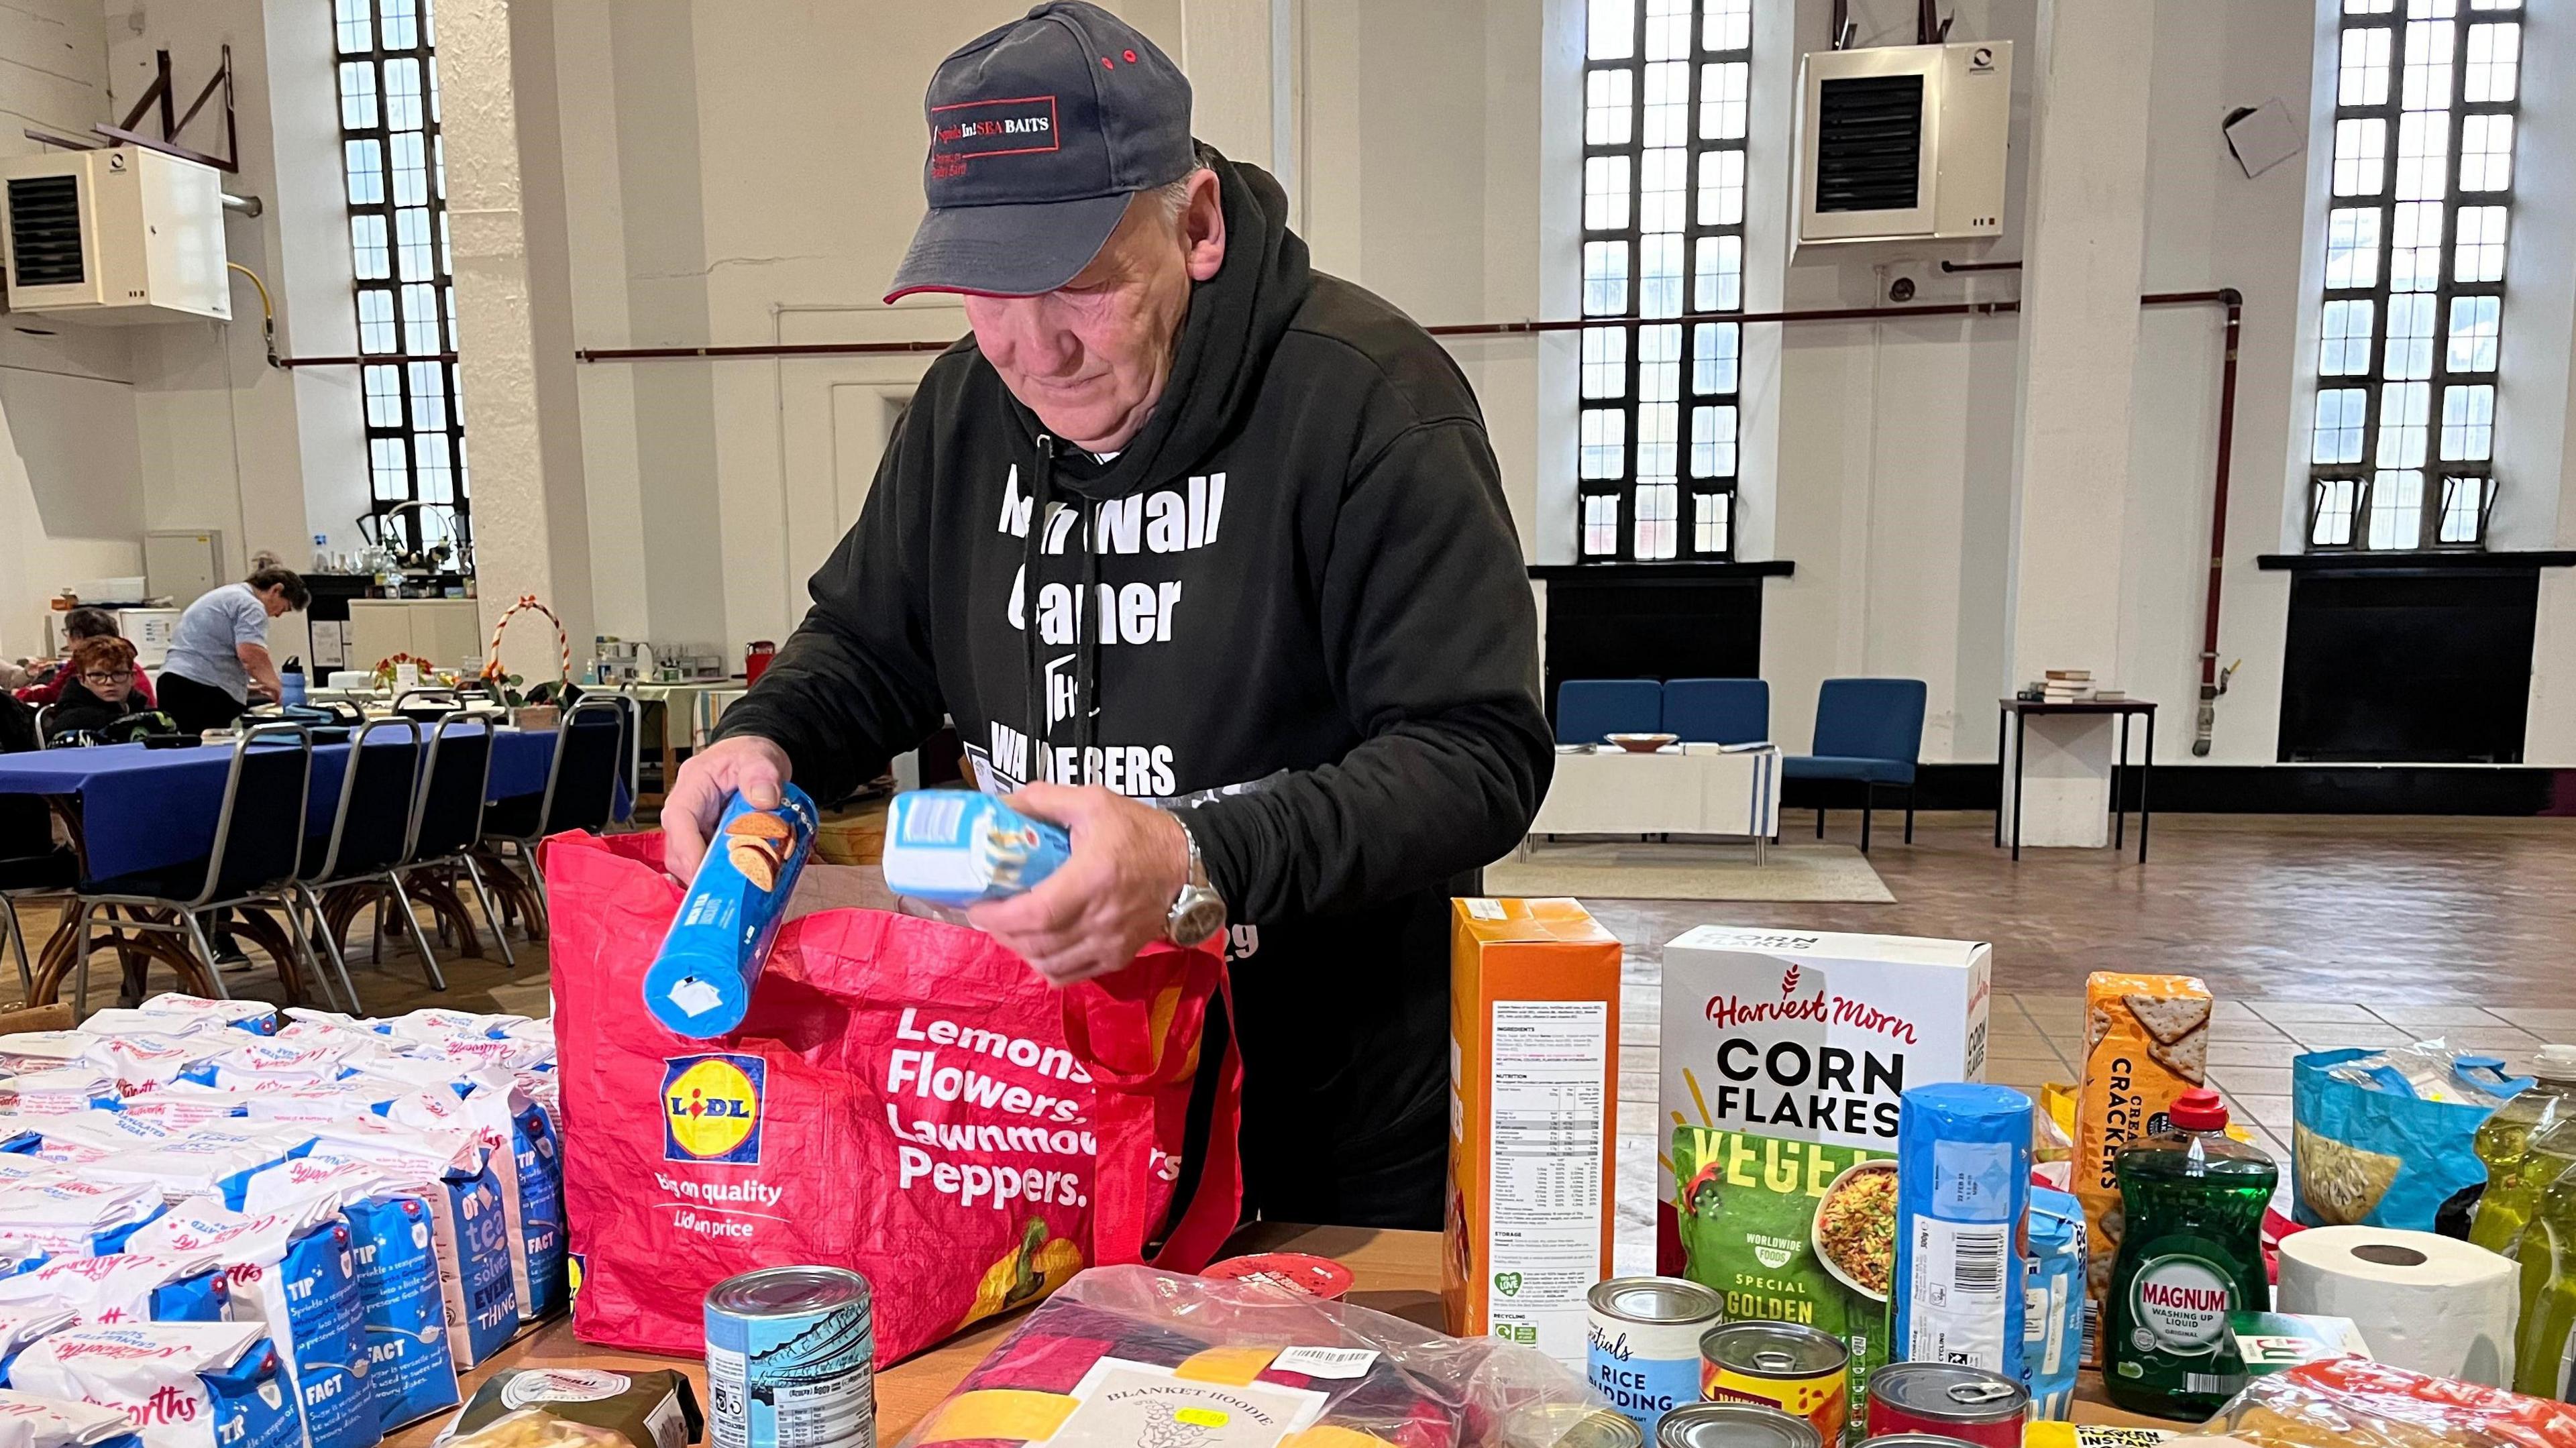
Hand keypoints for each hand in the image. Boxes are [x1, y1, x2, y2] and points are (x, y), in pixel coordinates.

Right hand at [664, 734, 792, 882]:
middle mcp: (688, 812)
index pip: (679, 819)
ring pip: (690, 862)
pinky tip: (739, 886)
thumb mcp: (759, 757)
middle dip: (697, 873)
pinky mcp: (708, 842)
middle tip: (724, 892)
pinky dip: (721, 878)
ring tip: (734, 891)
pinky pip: (707, 865)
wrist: (756, 761)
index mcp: (692, 787)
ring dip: (710, 879)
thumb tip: (764, 799)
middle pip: (679, 849)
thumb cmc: (750, 756)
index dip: (687, 847)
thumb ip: (761, 774)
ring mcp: (697, 830)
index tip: (703, 870)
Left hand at [968, 783, 1189, 985]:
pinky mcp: (1116, 957)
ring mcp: (1110, 944)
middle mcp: (1101, 918)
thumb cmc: (1139, 832)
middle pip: (1036, 943)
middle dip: (1001, 932)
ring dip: (1019, 949)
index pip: (1037, 912)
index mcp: (1093, 877)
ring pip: (1048, 964)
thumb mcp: (1093, 801)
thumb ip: (1045, 800)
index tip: (976, 905)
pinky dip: (1044, 965)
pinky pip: (1069, 975)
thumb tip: (1003, 805)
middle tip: (987, 912)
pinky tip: (1035, 946)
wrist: (1187, 864)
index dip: (999, 916)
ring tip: (1008, 928)